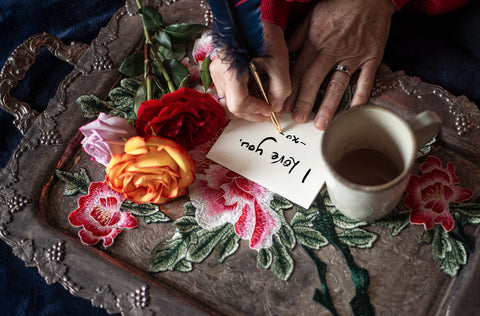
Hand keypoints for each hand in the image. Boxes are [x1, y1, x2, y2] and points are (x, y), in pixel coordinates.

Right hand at [210, 22, 290, 120]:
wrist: (253, 26)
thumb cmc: (265, 39)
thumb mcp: (280, 64)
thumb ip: (281, 90)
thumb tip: (276, 108)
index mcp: (231, 70)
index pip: (238, 104)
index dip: (255, 110)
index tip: (269, 110)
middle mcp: (219, 74)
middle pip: (232, 108)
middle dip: (252, 113)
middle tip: (268, 112)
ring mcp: (216, 75)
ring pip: (229, 104)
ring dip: (247, 108)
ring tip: (262, 104)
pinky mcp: (219, 75)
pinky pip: (229, 95)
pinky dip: (243, 100)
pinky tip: (255, 95)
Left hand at [285, 0, 396, 129]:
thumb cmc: (339, 5)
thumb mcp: (311, 16)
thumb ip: (296, 38)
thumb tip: (280, 55)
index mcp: (315, 40)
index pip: (298, 70)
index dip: (289, 89)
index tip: (282, 105)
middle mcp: (332, 49)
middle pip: (314, 79)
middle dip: (304, 101)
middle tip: (298, 118)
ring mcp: (353, 55)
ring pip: (338, 83)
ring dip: (329, 105)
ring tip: (321, 124)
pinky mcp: (371, 56)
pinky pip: (366, 79)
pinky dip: (361, 96)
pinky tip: (354, 112)